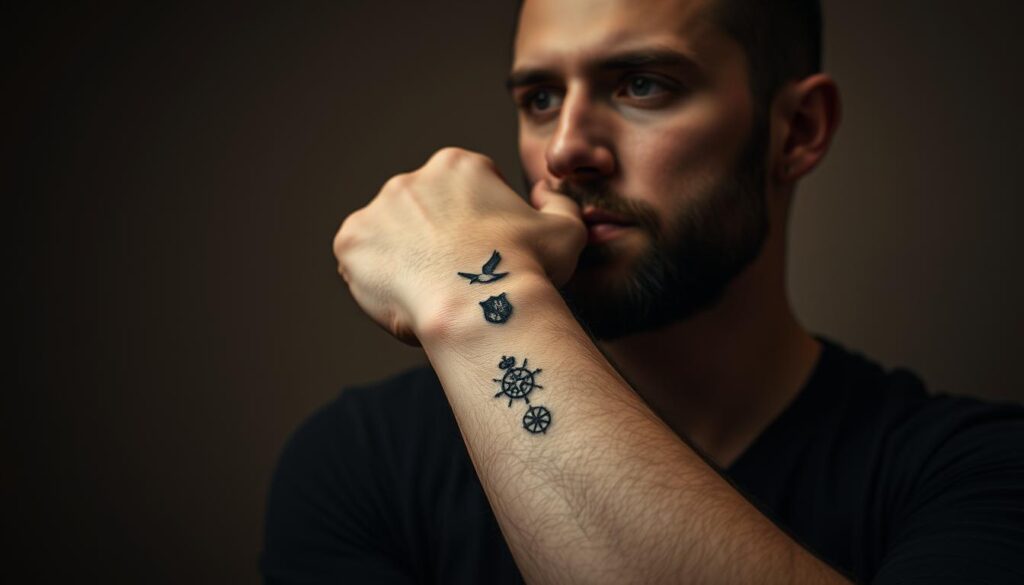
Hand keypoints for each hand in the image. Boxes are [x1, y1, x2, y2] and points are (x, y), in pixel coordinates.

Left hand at [332, 147, 586, 344]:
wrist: (480, 308)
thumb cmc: (526, 269)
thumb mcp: (566, 230)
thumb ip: (558, 203)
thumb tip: (545, 191)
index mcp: (458, 166)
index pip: (461, 192)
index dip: (475, 228)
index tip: (482, 255)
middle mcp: (412, 178)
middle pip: (420, 211)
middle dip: (434, 240)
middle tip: (454, 278)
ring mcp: (377, 209)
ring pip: (388, 236)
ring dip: (404, 258)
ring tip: (430, 293)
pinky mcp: (352, 241)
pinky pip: (359, 261)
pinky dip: (376, 279)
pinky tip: (405, 298)